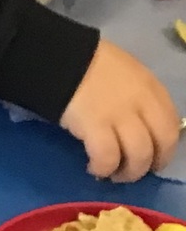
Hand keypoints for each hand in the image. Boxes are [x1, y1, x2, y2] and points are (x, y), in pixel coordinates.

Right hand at [60, 37, 180, 180]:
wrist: (58, 56)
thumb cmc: (88, 62)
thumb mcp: (125, 73)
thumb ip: (138, 96)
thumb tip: (139, 124)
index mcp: (151, 88)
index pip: (171, 125)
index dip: (165, 148)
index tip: (154, 158)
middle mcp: (142, 103)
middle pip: (161, 144)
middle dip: (151, 164)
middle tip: (134, 171)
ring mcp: (120, 115)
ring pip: (138, 156)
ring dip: (128, 173)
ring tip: (112, 174)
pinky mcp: (95, 126)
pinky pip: (107, 158)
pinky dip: (103, 168)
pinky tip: (93, 167)